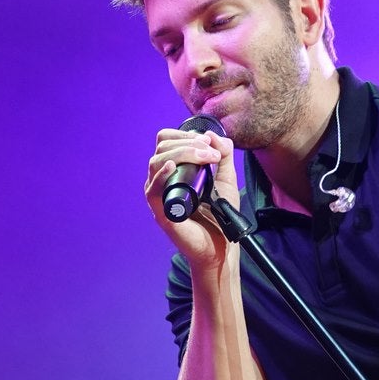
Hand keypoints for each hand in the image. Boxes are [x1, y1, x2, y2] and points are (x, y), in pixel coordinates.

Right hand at [144, 126, 238, 266]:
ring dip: (183, 153)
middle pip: (162, 148)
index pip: (167, 141)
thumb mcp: (226, 178)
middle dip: (188, 143)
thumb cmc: (219, 214)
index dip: (185, 135)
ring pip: (156, 162)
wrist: (221, 246)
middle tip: (211, 153)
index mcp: (174, 170)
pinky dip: (161, 174)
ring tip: (205, 158)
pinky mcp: (161, 211)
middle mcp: (162, 180)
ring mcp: (160, 195)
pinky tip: (173, 166)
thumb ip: (223, 155)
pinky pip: (152, 189)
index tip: (207, 142)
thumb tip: (211, 134)